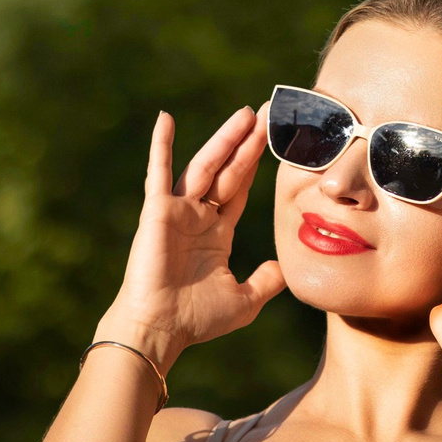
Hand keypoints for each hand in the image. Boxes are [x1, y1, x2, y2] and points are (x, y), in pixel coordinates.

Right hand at [97, 106, 285, 370]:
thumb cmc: (196, 319)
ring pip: (206, 166)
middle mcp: (198, 216)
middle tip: (267, 112)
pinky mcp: (158, 212)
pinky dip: (160, 146)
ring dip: (224, 139)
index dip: (256, 163)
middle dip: (248, 142)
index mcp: (217, 232)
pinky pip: (159, 174)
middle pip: (228, 170)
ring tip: (245, 114)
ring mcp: (178, 211)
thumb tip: (284, 268)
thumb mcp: (244, 301)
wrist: (161, 330)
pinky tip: (165, 118)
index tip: (273, 137)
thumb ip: (266, 282)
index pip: (241, 188)